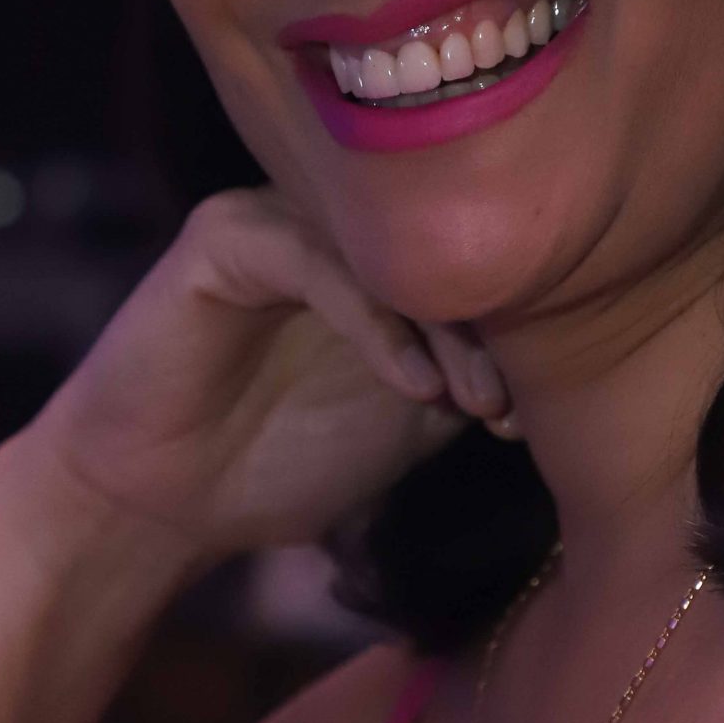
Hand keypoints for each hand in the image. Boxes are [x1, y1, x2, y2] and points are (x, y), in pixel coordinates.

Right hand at [12, 187, 510, 574]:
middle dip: (487, 326)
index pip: (464, 257)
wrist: (160, 505)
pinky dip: (376, 325)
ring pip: (385, 251)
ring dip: (443, 327)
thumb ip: (468, 381)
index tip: (537, 410)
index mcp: (373, 250)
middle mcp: (328, 218)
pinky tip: (412, 386)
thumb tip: (563, 372)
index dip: (515, 325)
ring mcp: (276, 217)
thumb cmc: (282, 462)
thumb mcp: (406, 424)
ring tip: (474, 400)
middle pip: (434, 244)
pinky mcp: (227, 236)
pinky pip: (318, 263)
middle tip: (510, 405)